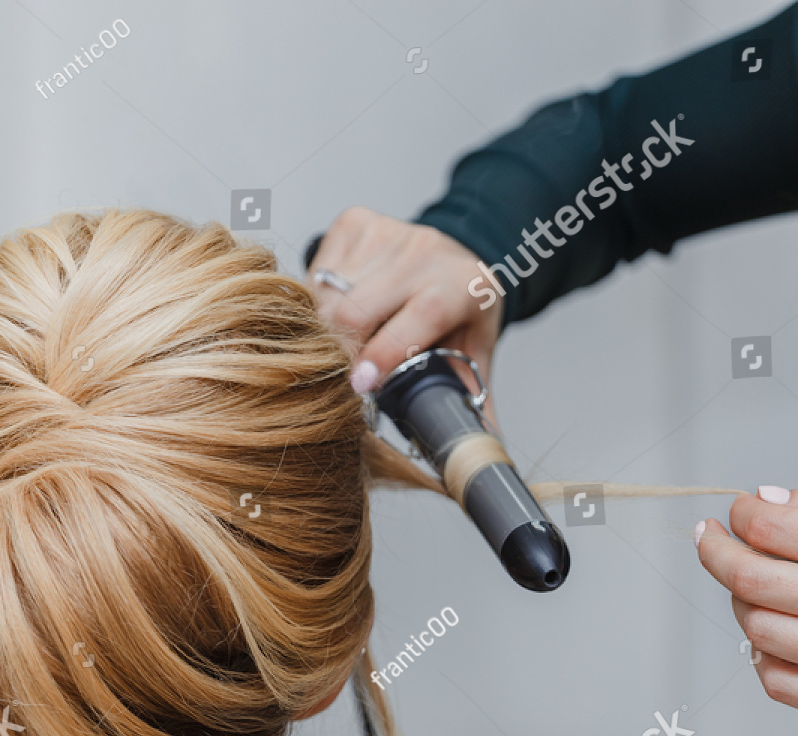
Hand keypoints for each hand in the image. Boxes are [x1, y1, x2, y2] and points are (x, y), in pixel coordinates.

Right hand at [307, 207, 504, 416]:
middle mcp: (425, 252)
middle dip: (338, 349)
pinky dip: (317, 299)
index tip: (360, 384)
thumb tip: (479, 451)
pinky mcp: (354, 222)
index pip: (418, 316)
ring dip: (323, 327)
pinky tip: (336, 310)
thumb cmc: (460, 309)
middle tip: (336, 377)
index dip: (385, 351)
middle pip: (357, 308)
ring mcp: (387, 232)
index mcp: (461, 286)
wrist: (457, 251)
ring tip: (338, 346)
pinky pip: (317, 271)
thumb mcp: (475, 352)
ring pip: (329, 292)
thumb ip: (473, 402)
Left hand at [695, 486, 797, 729]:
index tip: (735, 515)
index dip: (739, 516)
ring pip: (758, 630)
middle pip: (750, 579)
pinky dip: (764, 657)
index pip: (773, 527)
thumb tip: (759, 501)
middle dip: (716, 554)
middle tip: (712, 543)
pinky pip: (777, 682)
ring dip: (744, 606)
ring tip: (760, 593)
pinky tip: (782, 639)